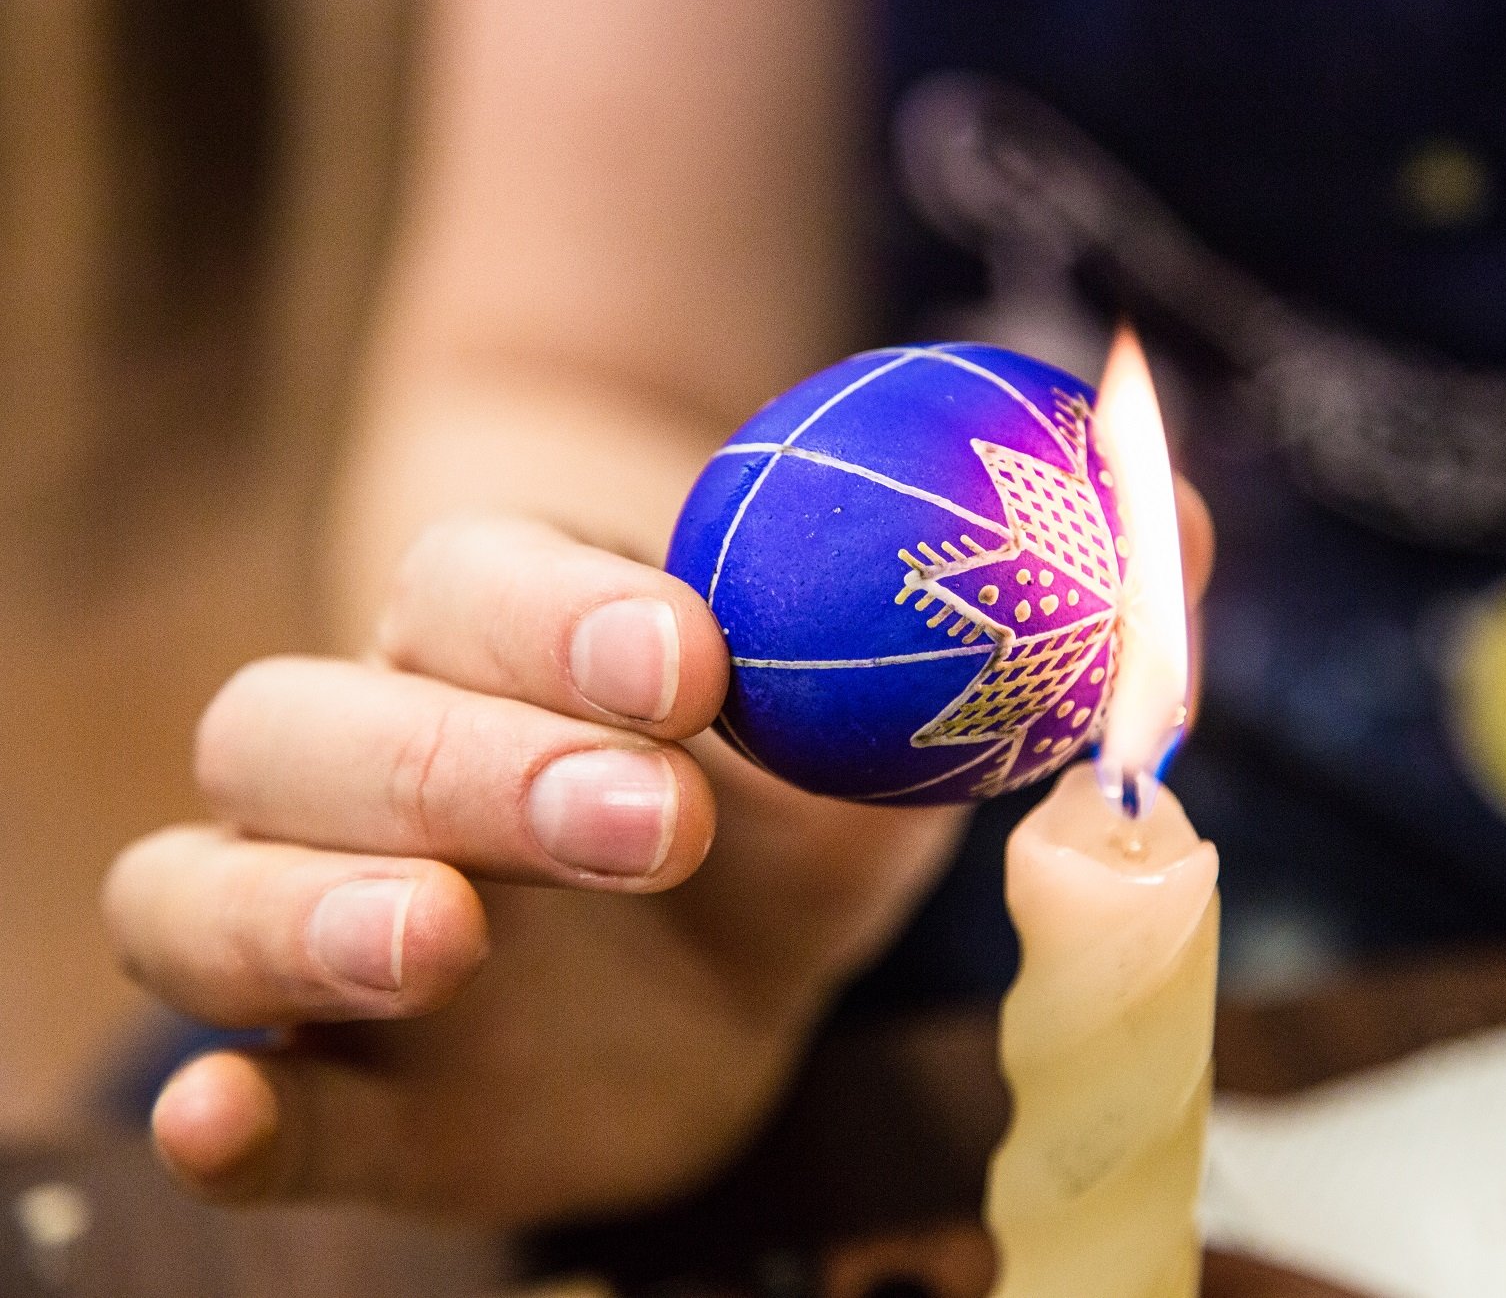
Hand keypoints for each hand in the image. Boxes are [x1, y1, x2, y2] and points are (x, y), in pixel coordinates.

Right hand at [104, 488, 1212, 1223]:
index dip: (563, 612)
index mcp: (510, 649)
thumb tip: (1173, 508)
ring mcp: (329, 924)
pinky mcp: (340, 1085)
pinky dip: (222, 1102)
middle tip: (656, 813)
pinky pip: (232, 1083)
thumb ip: (1017, 623)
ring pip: (206, 879)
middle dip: (473, 755)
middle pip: (314, 715)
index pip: (473, 583)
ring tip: (449, 939)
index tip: (697, 659)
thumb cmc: (789, 804)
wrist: (707, 965)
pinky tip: (223, 1121)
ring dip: (307, 903)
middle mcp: (376, 764)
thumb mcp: (898, 723)